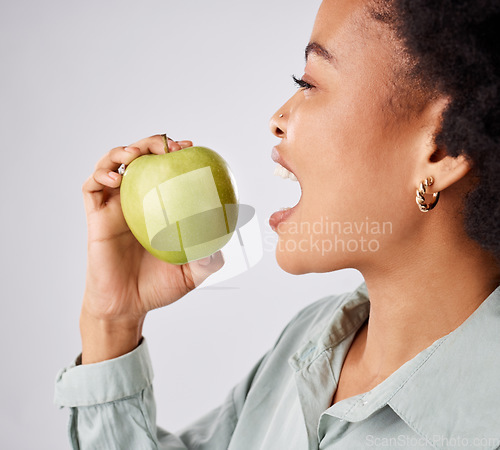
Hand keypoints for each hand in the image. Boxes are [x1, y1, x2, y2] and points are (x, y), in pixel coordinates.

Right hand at [80, 135, 223, 362]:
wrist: (128, 307)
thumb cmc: (158, 287)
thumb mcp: (193, 273)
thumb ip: (209, 260)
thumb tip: (225, 246)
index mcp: (157, 209)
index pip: (164, 172)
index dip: (175, 155)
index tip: (191, 148)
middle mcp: (135, 203)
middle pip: (140, 160)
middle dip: (153, 144)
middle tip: (170, 146)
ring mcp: (114, 208)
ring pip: (113, 166)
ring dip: (124, 151)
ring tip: (138, 152)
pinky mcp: (96, 218)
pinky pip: (92, 189)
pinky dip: (101, 175)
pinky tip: (117, 178)